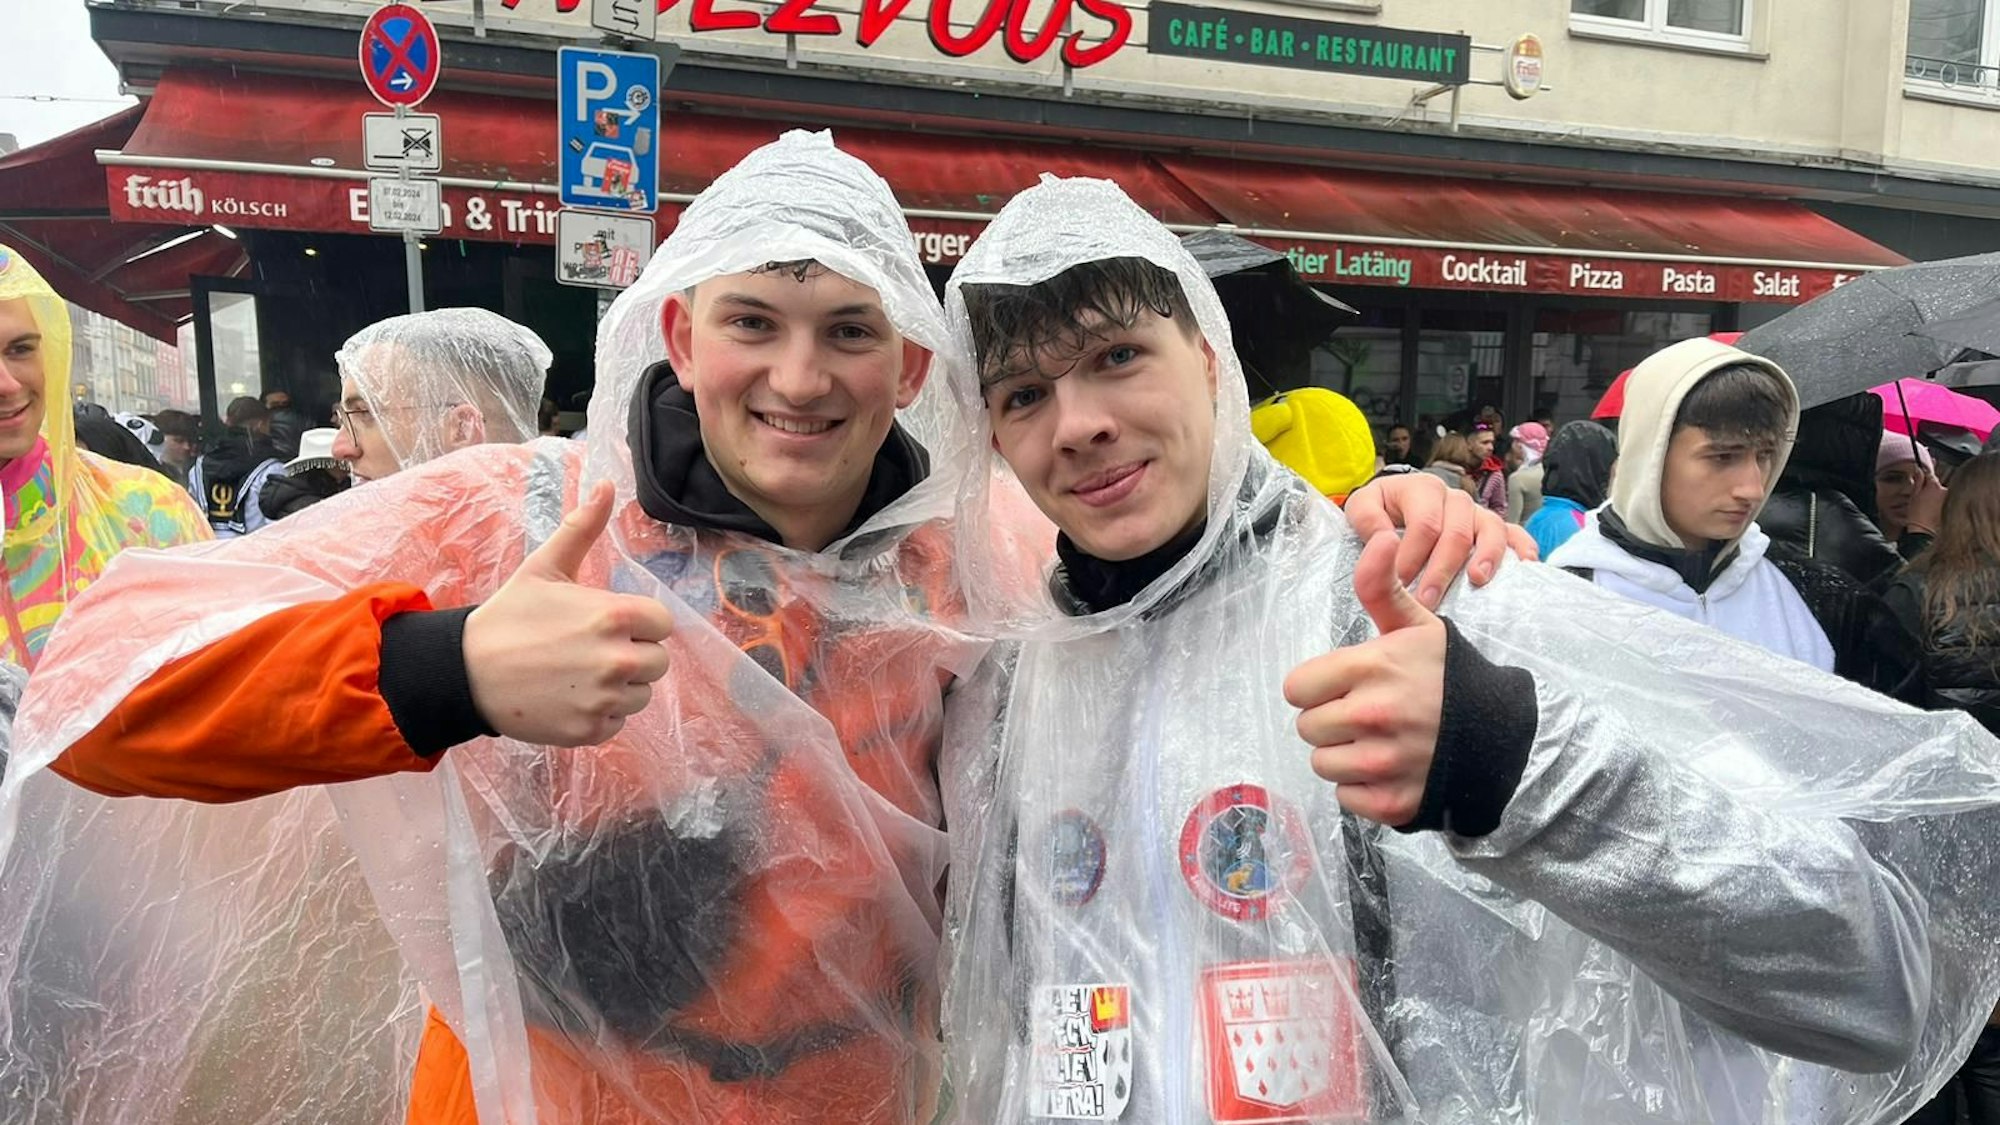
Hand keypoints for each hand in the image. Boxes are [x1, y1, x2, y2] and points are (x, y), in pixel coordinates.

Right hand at [464, 481, 674, 745]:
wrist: (466, 672)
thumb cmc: (511, 616)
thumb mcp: (546, 567)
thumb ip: (582, 528)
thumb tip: (605, 484)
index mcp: (615, 615)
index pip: (663, 624)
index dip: (640, 624)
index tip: (609, 624)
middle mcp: (617, 659)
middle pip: (658, 662)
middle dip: (633, 655)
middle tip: (591, 650)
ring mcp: (604, 699)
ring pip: (641, 695)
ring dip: (620, 687)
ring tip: (579, 674)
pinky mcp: (590, 731)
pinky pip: (618, 723)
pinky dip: (600, 715)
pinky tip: (570, 698)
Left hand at [1283, 531, 1446, 826]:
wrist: (1503, 734)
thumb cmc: (1450, 676)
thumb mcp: (1417, 626)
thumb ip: (1381, 587)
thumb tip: (1376, 535)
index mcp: (1373, 668)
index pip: (1297, 687)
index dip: (1317, 687)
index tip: (1344, 686)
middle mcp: (1374, 716)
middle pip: (1307, 727)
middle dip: (1329, 720)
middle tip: (1365, 714)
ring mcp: (1384, 763)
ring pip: (1322, 764)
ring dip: (1343, 756)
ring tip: (1378, 741)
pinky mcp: (1393, 802)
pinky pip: (1346, 798)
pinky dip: (1362, 789)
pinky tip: (1389, 769)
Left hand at [1344, 472, 1535, 610]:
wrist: (1396, 505)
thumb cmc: (1380, 512)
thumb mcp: (1363, 508)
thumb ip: (1367, 520)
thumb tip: (1384, 539)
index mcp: (1421, 489)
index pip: (1424, 525)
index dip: (1412, 557)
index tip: (1399, 586)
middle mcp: (1453, 498)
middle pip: (1456, 533)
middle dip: (1441, 571)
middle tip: (1426, 603)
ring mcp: (1477, 512)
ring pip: (1490, 530)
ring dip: (1485, 558)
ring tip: (1476, 581)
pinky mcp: (1494, 527)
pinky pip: (1515, 533)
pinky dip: (1523, 547)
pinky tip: (1526, 565)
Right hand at [1906, 472, 1946, 536]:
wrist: (1924, 530)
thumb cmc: (1917, 514)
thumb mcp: (1914, 495)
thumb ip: (1918, 481)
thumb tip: (1919, 470)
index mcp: (1934, 486)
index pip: (1931, 476)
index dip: (1925, 477)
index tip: (1921, 479)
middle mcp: (1945, 490)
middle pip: (1937, 485)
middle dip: (1931, 489)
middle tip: (1923, 499)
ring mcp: (1949, 498)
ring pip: (1942, 494)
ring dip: (1936, 497)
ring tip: (1928, 507)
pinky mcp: (1952, 506)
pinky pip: (1946, 501)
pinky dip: (1940, 504)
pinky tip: (1933, 511)